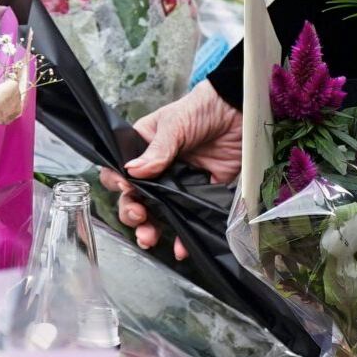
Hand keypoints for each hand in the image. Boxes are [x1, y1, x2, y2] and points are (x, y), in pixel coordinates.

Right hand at [98, 80, 243, 260]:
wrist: (238, 113)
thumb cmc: (200, 109)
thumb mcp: (174, 124)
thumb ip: (156, 149)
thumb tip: (132, 172)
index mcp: (142, 148)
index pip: (120, 169)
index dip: (117, 183)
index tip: (125, 190)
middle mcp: (156, 169)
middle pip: (135, 197)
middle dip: (131, 211)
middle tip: (139, 217)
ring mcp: (178, 184)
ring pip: (158, 212)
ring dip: (151, 229)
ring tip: (149, 239)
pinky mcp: (202, 194)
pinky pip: (189, 218)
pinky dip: (183, 236)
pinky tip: (180, 247)